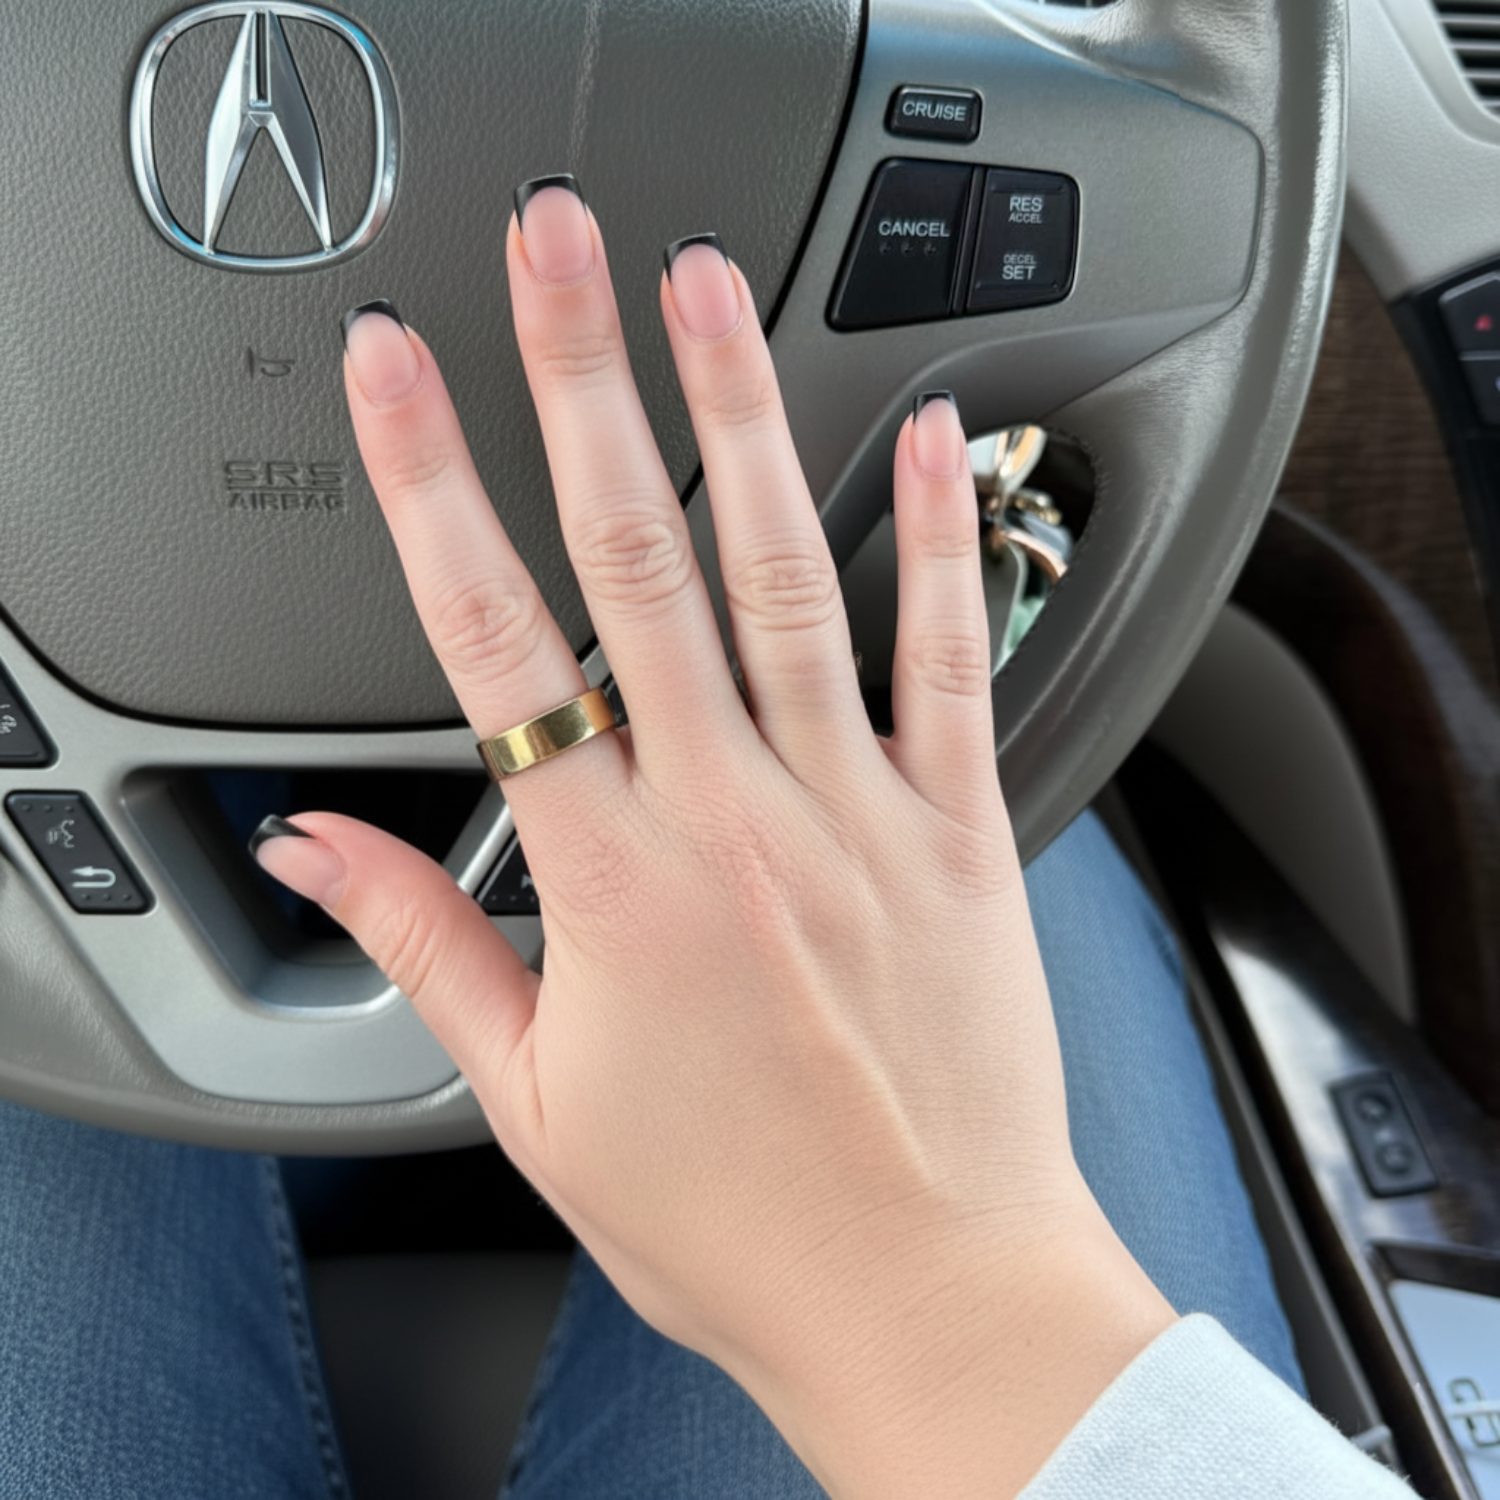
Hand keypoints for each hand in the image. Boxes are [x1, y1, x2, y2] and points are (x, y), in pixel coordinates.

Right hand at [255, 181, 1173, 1498]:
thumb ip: (427, 951)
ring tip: (707, 296)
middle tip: (557, 253)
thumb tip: (327, 851)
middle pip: (639, 561)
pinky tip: (930, 439)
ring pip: (790, 576)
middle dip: (584, 384)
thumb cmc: (736, 1218)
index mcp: (616, 890)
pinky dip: (943, 540)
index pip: (495, 647)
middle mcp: (738, 823)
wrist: (926, 1294)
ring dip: (741, 419)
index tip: (400, 378)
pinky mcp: (964, 832)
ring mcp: (862, 814)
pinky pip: (955, 660)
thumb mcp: (538, 1106)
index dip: (432, 488)